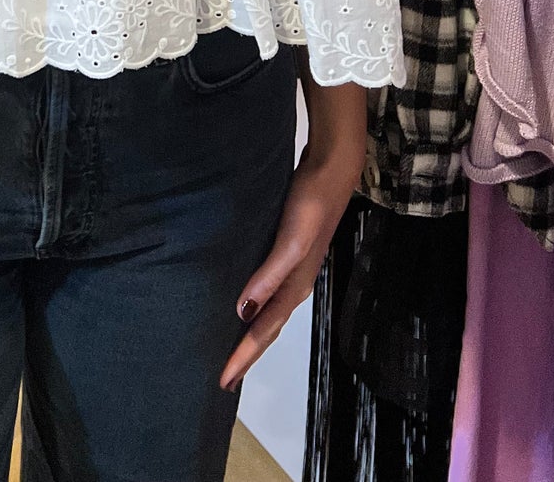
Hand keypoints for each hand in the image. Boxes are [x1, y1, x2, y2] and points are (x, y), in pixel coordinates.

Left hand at [220, 80, 364, 391]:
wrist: (330, 173)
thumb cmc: (310, 206)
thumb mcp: (290, 240)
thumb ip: (269, 275)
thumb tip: (243, 312)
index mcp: (293, 288)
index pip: (262, 331)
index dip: (243, 356)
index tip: (222, 380)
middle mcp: (293, 286)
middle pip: (266, 330)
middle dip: (246, 356)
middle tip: (223, 379)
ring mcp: (292, 272)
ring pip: (268, 316)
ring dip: (251, 337)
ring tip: (232, 353)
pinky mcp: (286, 256)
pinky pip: (267, 295)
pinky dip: (255, 310)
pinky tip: (244, 306)